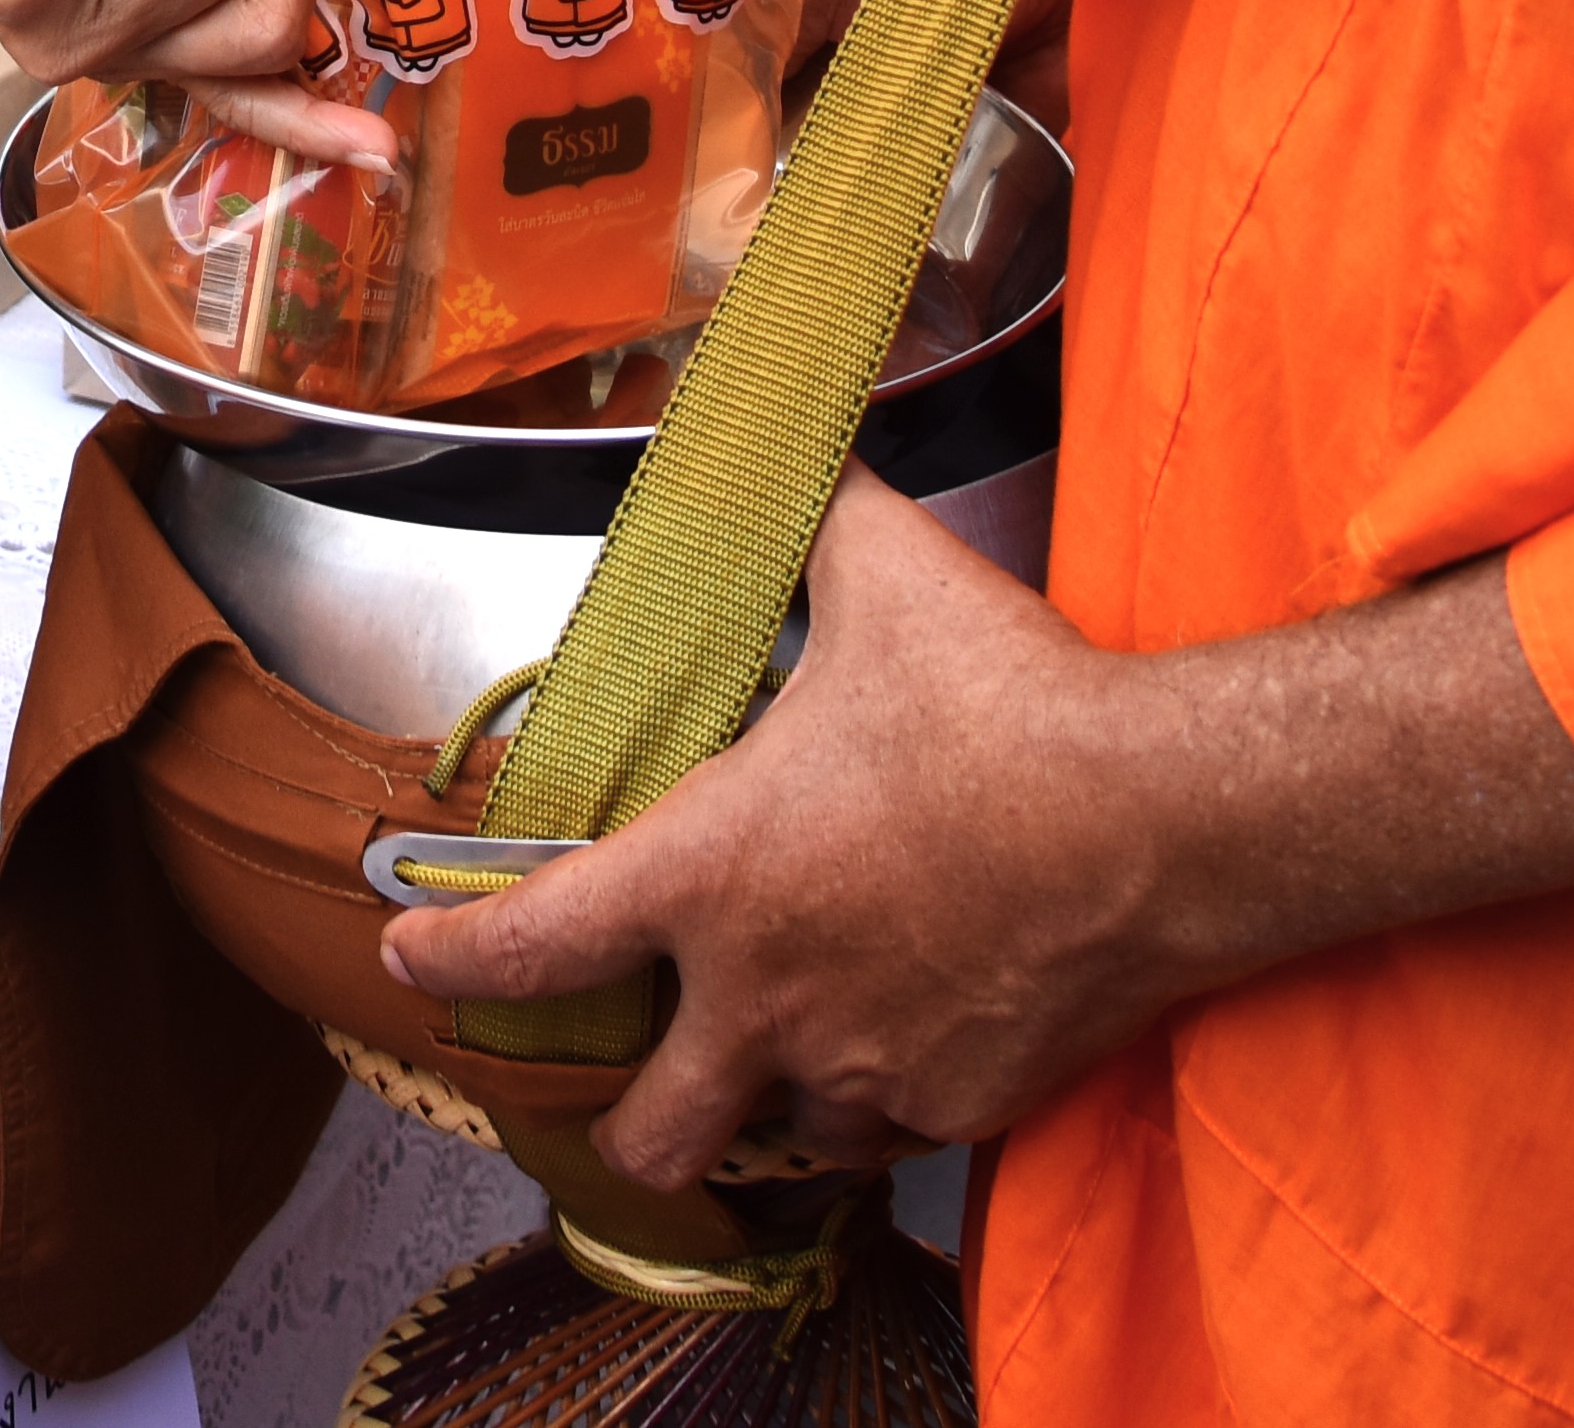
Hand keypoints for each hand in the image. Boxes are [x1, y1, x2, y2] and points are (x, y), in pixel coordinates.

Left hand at [372, 493, 1573, 1189]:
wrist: (1161, 817)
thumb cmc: (1006, 704)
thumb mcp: (884, 574)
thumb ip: (818, 515)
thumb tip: (798, 441)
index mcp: (712, 874)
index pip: (535, 946)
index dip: (452, 966)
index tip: (412, 966)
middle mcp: (768, 996)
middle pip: (645, 1133)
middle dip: (621, 1123)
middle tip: (630, 1079)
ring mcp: (867, 1064)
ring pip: (781, 1131)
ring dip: (773, 1096)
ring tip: (791, 1041)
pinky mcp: (963, 1104)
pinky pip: (896, 1127)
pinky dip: (887, 1096)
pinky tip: (909, 1033)